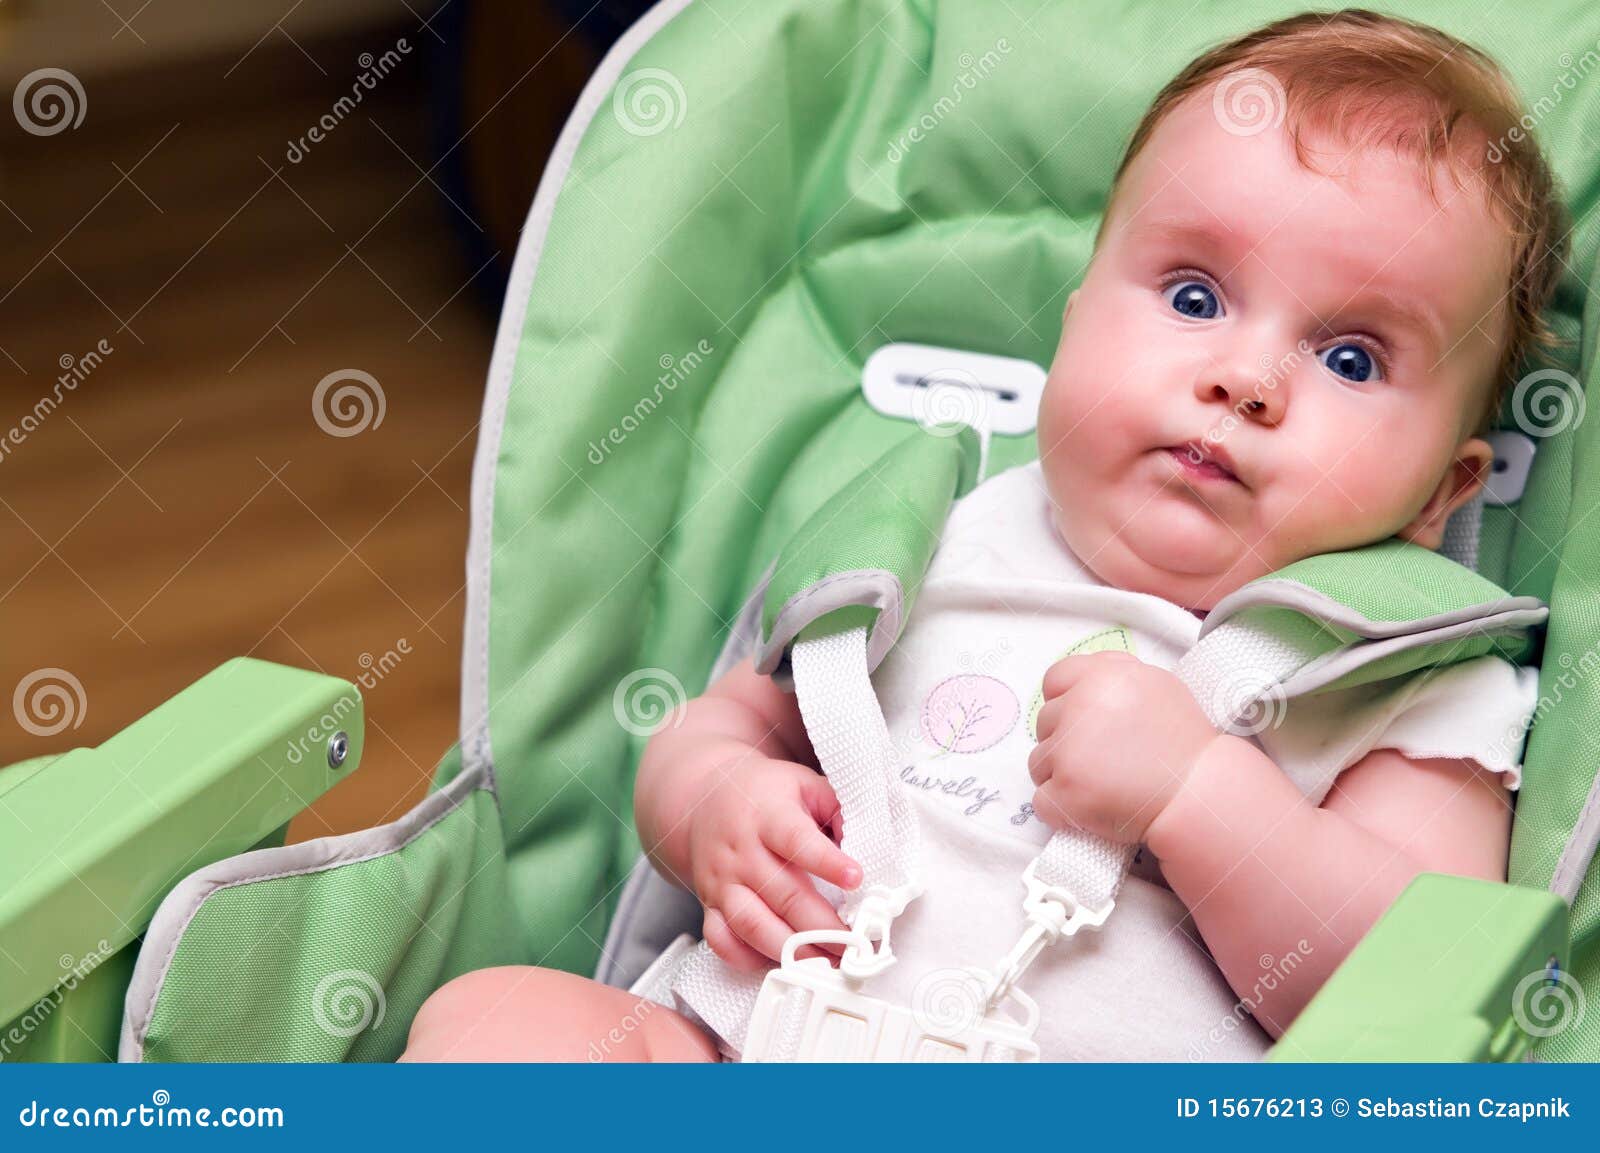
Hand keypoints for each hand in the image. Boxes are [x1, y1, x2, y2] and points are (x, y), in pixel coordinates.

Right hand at [686, 755, 862, 970]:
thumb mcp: (802, 784)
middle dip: (822, 926)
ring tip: (825, 963)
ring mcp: (723, 882)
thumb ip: (836, 807)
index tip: (856, 879)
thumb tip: (867, 842)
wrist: (701, 801)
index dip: (827, 862)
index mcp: (768, 816)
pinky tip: (777, 961)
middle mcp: (743, 852)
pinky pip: (723, 940)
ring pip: (752, 924)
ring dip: (791, 950)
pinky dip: (747, 958)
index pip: (796, 840)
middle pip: (783, 895)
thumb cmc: (762, 795)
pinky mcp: (710, 905)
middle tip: (854, 945)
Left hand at [1026, 651, 1218, 844]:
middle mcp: (1080, 707)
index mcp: (1102, 677)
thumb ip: (1115, 676)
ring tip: (1102, 785)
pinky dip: (1063, 810)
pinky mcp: (1066, 792)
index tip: (1081, 722)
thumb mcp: (1157, 686)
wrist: (1201, 795)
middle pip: (1044, 724)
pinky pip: (1042, 801)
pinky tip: (1094, 808)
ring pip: (1038, 763)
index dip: (1064, 701)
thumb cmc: (1184, 745)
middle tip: (1103, 761)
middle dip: (1065, 743)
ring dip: (1061, 776)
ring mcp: (1069, 751)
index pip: (1054, 679)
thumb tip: (1082, 681)